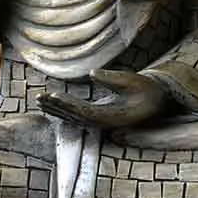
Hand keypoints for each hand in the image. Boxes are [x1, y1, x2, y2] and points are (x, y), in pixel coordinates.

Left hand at [37, 69, 165, 128]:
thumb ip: (113, 78)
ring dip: (56, 109)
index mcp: (113, 116)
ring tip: (39, 99)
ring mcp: (101, 122)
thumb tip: (91, 73)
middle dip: (56, 107)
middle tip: (39, 97)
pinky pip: (78, 116)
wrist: (158, 103)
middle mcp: (105, 123)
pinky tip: (51, 102)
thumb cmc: (147, 90)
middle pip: (75, 117)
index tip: (53, 95)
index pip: (85, 112)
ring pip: (74, 118)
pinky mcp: (99, 118)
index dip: (68, 104)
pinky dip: (63, 110)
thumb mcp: (134, 80)